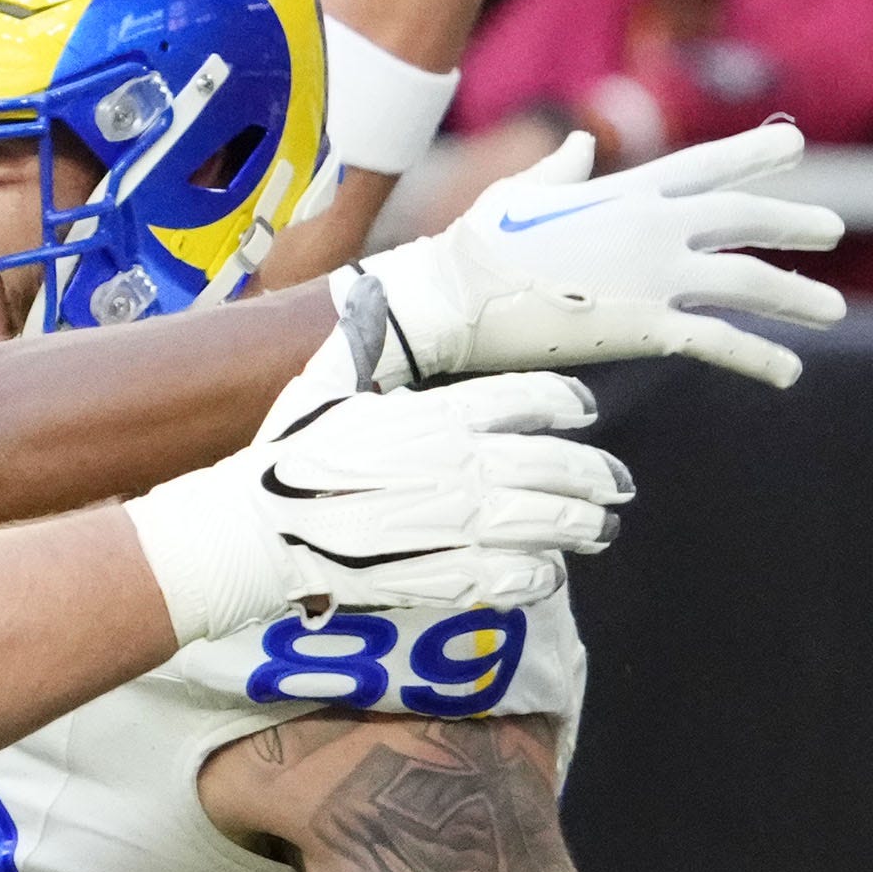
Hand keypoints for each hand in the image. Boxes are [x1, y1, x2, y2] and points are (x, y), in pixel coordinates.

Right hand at [124, 364, 629, 644]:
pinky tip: (546, 572)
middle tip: (616, 482)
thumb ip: (358, 343)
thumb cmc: (285, 457)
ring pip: (551, 522)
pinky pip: (517, 576)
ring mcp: (459, 524)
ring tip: (600, 528)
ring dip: (584, 525)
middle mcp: (459, 466)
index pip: (528, 399)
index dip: (566, 403)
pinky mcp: (447, 575)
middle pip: (557, 465)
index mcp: (434, 414)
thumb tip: (367, 295)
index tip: (582, 410)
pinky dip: (540, 575)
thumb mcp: (320, 386)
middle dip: (597, 473)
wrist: (255, 530)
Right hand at [361, 120, 845, 388]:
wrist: (454, 298)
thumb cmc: (473, 248)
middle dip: (792, 222)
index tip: (795, 142)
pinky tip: (789, 372)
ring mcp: (654, 275)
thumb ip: (561, 171)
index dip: (753, 152)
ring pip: (748, 281)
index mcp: (623, 191)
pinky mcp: (647, 326)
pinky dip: (760, 358)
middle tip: (832, 229)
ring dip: (796, 296)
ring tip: (832, 311)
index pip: (705, 164)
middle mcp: (651, 226)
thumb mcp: (518, 194)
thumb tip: (583, 144)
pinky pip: (720, 342)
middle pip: (743, 218)